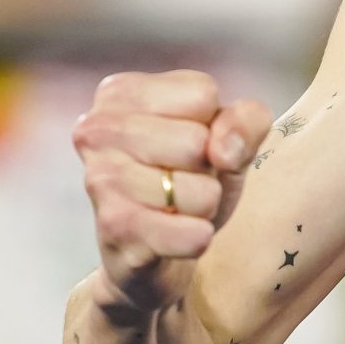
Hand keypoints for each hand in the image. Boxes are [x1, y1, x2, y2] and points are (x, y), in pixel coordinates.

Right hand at [73, 70, 269, 313]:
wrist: (156, 250)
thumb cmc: (189, 178)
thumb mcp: (228, 138)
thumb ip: (246, 121)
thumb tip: (224, 150)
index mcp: (122, 93)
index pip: (202, 95)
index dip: (213, 126)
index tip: (189, 145)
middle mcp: (99, 129)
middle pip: (198, 142)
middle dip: (208, 170)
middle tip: (182, 180)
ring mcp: (100, 179)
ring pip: (200, 192)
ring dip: (203, 207)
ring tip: (174, 207)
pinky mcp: (115, 229)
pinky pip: (191, 235)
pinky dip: (198, 239)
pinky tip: (173, 235)